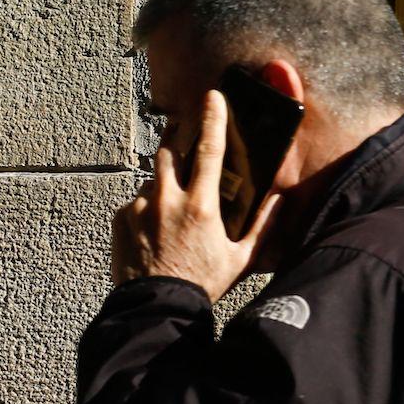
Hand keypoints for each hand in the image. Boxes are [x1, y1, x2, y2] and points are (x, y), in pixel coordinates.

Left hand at [111, 90, 279, 300]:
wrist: (157, 307)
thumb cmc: (203, 284)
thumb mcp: (242, 258)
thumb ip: (263, 226)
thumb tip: (282, 201)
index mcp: (202, 205)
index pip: (211, 151)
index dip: (214, 119)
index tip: (213, 96)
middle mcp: (168, 199)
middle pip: (170, 153)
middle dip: (178, 145)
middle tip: (185, 147)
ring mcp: (140, 207)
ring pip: (152, 180)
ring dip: (163, 186)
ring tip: (171, 212)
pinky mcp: (121, 219)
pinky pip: (135, 203)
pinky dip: (145, 210)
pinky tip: (154, 233)